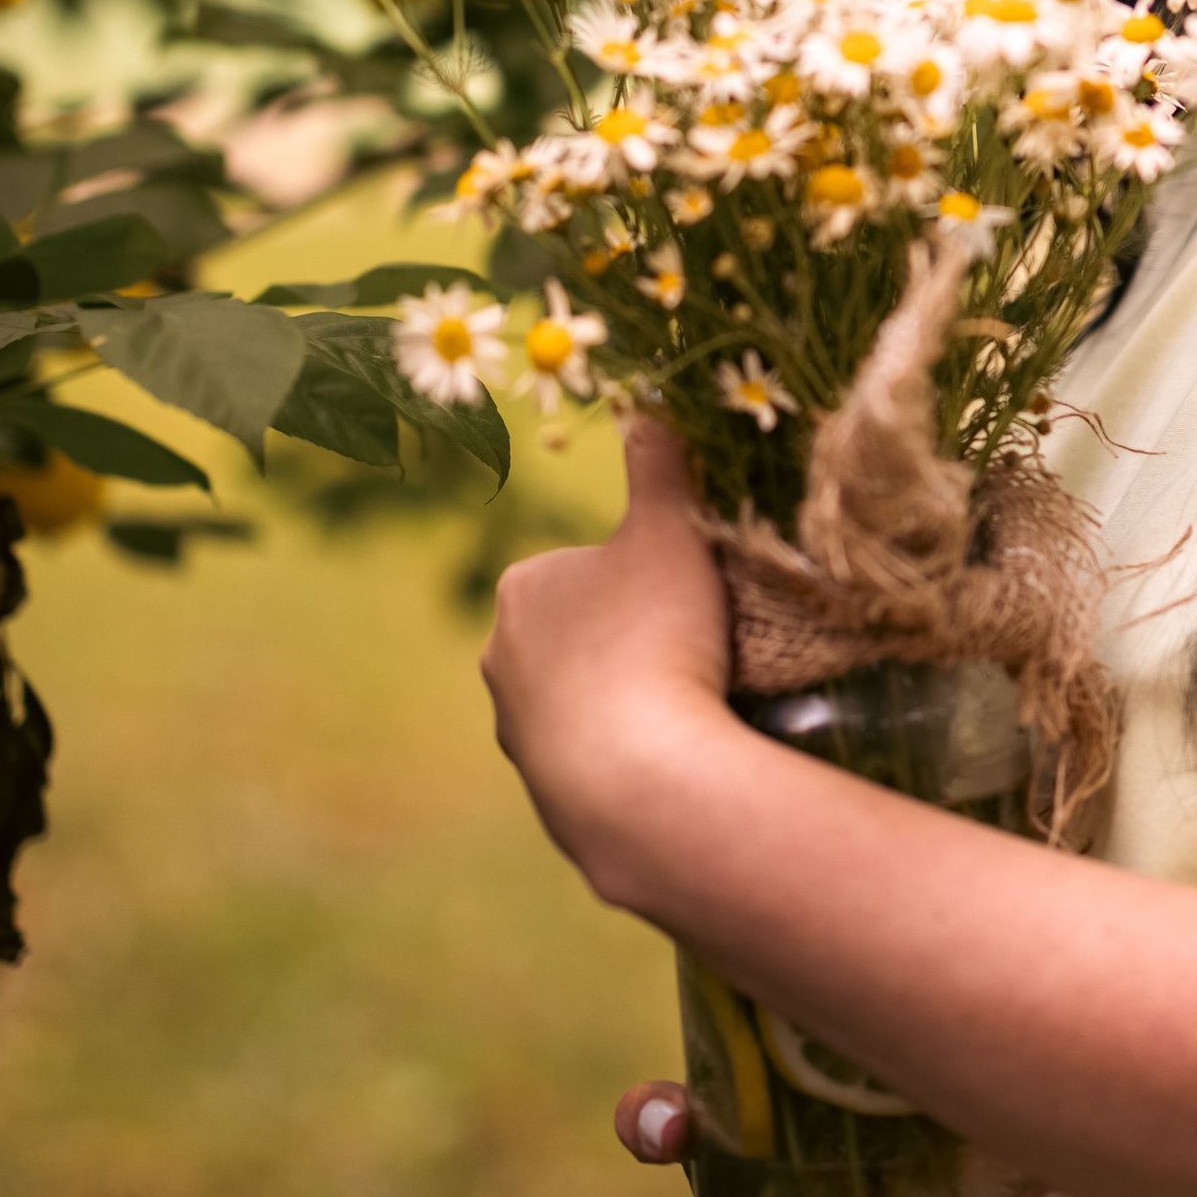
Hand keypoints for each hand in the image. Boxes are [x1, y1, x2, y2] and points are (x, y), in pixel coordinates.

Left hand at [481, 420, 735, 882]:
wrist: (638, 777)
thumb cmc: (652, 637)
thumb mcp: (670, 530)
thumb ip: (660, 466)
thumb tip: (649, 405)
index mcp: (523, 588)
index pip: (588, 564)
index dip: (645, 575)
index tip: (687, 594)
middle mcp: (501, 657)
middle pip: (584, 630)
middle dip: (632, 635)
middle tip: (695, 645)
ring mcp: (517, 730)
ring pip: (586, 694)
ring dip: (629, 695)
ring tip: (687, 704)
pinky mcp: (542, 791)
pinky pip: (595, 753)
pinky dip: (628, 748)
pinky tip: (669, 751)